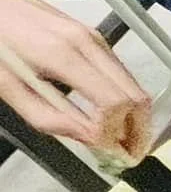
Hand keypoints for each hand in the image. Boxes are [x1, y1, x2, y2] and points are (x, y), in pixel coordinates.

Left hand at [0, 0, 150, 157]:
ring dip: (134, 116)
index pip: (112, 102)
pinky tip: (110, 114)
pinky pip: (121, 73)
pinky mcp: (96, 37)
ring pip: (134, 84)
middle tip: (128, 154)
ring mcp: (96, 38)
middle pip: (135, 95)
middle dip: (136, 130)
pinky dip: (124, 99)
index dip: (114, 133)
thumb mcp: (8, 87)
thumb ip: (47, 117)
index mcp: (63, 56)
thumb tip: (88, 139)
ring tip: (120, 139)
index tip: (109, 154)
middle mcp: (89, 44)